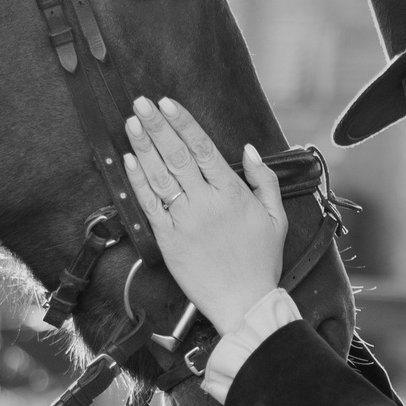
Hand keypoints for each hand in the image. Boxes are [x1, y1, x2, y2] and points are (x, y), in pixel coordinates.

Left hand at [122, 97, 287, 333]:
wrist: (244, 302)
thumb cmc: (261, 262)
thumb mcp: (276, 217)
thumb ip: (263, 180)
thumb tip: (249, 150)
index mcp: (232, 194)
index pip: (203, 149)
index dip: (183, 124)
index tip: (168, 103)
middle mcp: (207, 203)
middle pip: (177, 156)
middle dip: (158, 126)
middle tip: (142, 103)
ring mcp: (185, 222)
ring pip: (160, 176)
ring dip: (144, 147)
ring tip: (132, 123)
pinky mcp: (169, 240)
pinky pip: (150, 206)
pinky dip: (138, 182)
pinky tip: (129, 161)